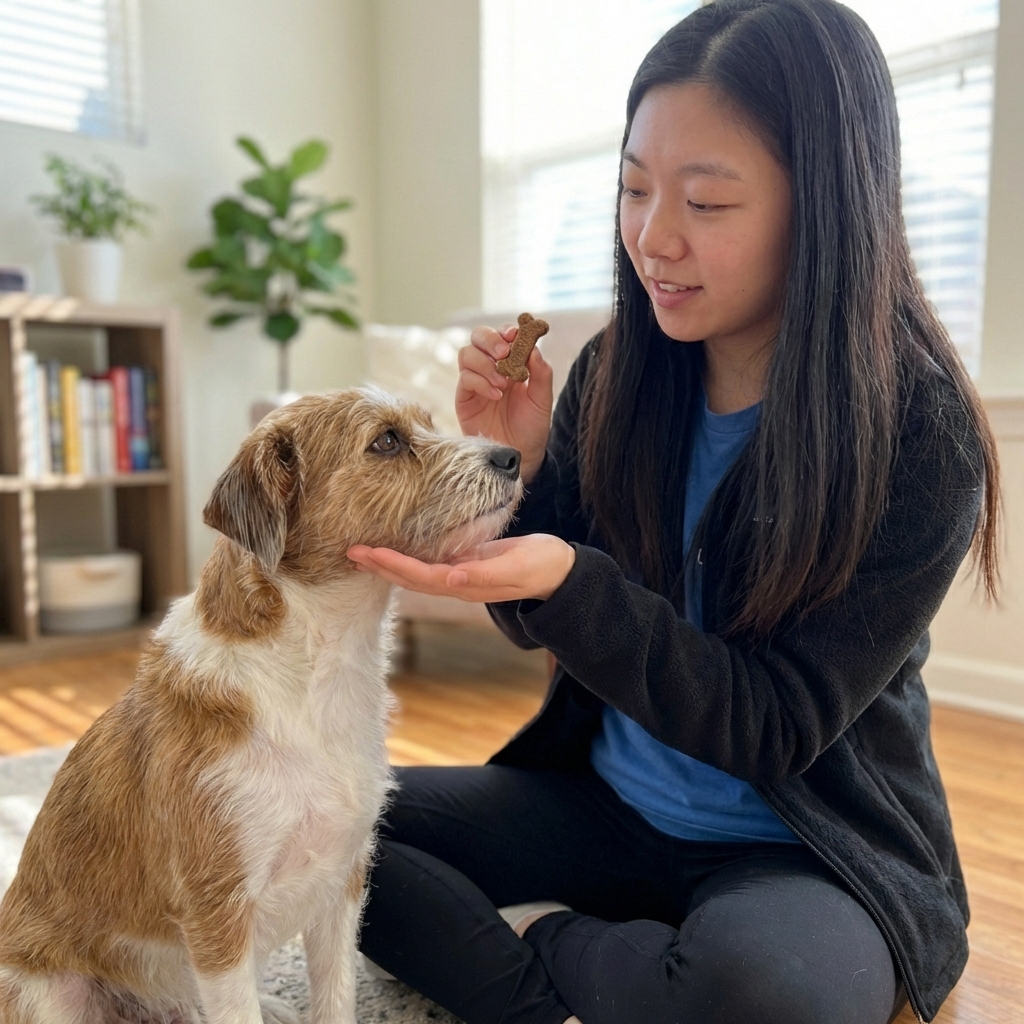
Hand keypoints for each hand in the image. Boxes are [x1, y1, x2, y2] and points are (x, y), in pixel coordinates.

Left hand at [347, 534, 575, 602]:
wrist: (559, 572)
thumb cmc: (542, 566)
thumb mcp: (518, 567)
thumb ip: (485, 575)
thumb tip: (452, 579)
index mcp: (465, 583)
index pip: (418, 576)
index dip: (392, 566)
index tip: (366, 553)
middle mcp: (456, 582)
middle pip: (408, 577)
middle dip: (379, 566)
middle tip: (349, 550)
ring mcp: (458, 574)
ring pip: (414, 571)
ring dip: (388, 562)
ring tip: (362, 550)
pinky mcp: (464, 563)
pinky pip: (428, 562)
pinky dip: (407, 555)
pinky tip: (396, 546)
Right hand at [456, 324, 553, 483]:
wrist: (520, 455)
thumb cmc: (532, 427)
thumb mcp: (543, 399)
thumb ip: (541, 373)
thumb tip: (534, 347)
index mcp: (511, 363)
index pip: (503, 336)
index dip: (506, 330)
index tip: (515, 334)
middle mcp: (490, 368)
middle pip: (478, 337)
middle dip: (490, 339)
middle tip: (504, 353)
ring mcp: (475, 382)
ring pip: (467, 353)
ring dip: (485, 363)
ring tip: (502, 383)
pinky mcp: (464, 398)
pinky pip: (464, 379)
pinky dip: (480, 382)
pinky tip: (496, 395)